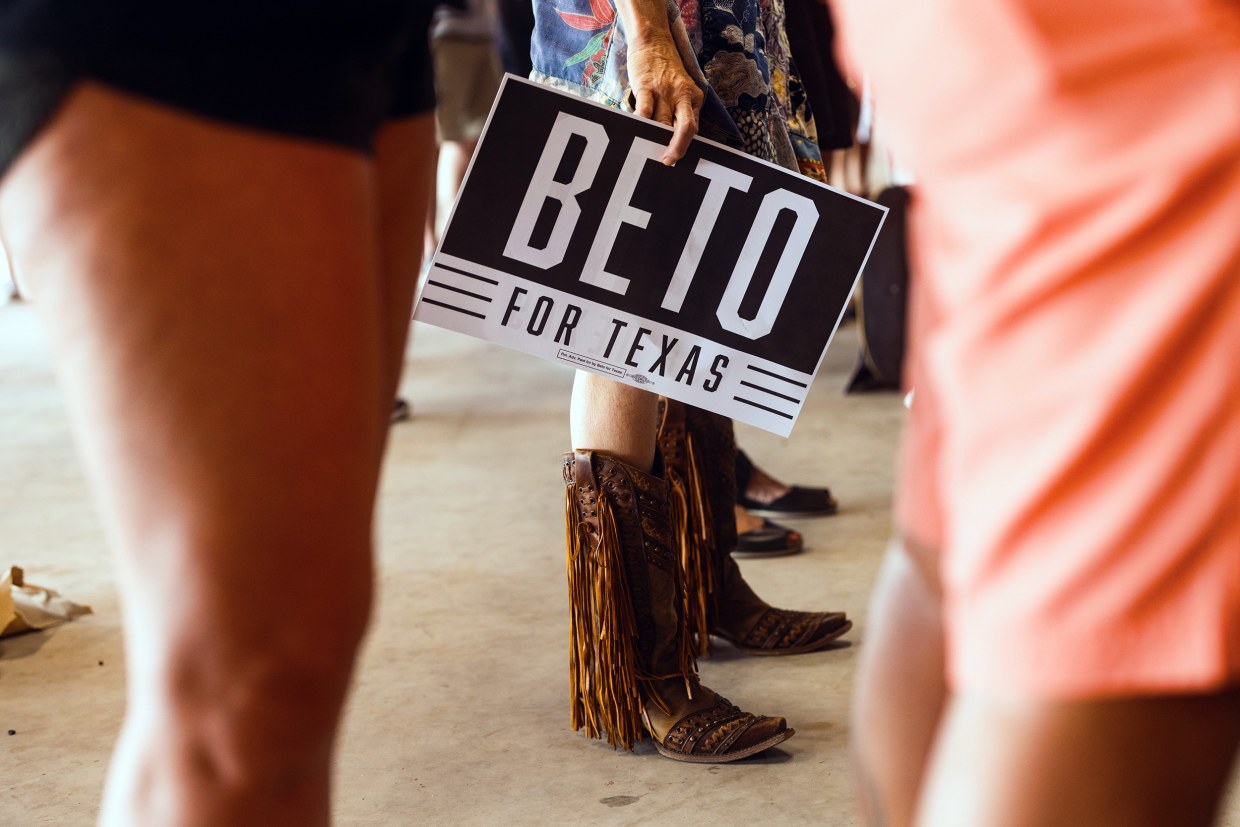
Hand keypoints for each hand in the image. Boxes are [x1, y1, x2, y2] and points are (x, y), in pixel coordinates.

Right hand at [625, 34, 703, 164]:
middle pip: (685, 129)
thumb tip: (672, 140)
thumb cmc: (665, 69)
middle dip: (677, 148)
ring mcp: (665, 91)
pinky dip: (641, 124)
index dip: (685, 146)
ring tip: (646, 150)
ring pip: (662, 123)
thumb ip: (680, 112)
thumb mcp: (681, 89)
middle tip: (668, 162)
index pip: (693, 128)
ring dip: (655, 139)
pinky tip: (636, 131)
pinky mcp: (646, 86)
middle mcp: (682, 95)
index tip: (676, 160)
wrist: (652, 40)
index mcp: (694, 97)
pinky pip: (645, 111)